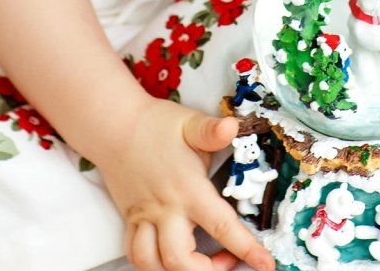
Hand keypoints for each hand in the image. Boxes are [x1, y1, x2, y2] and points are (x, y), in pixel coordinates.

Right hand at [92, 97, 275, 270]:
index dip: (246, 249)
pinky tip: (168, 255)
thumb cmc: (155, 124)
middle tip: (229, 259)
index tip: (265, 264)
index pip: (222, 226)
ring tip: (200, 262)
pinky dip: (151, 262)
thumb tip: (231, 126)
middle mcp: (165, 209)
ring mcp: (144, 217)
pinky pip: (135, 253)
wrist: (114, 125)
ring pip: (153, 263)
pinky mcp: (130, 219)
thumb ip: (212, 130)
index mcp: (188, 189)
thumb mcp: (190, 123)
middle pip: (181, 261)